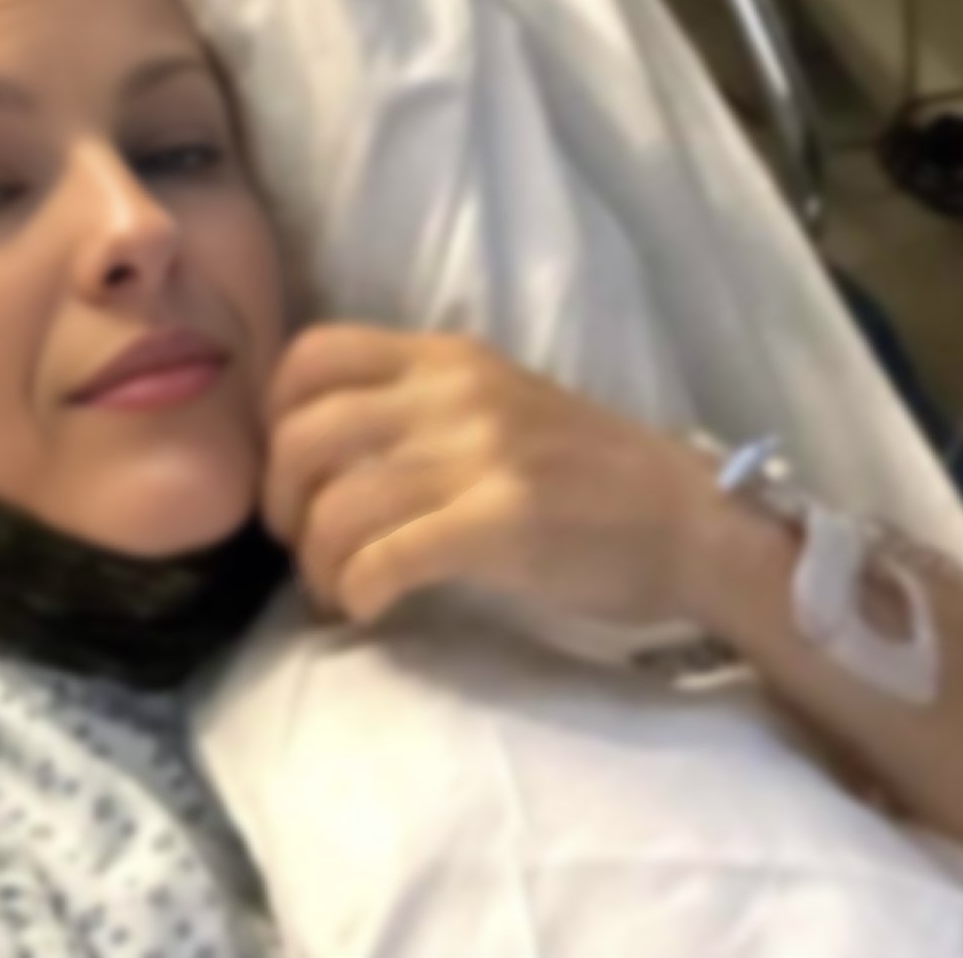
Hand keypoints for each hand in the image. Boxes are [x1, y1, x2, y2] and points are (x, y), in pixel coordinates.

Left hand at [261, 324, 714, 626]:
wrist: (688, 519)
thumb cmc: (586, 472)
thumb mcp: (494, 403)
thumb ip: (414, 406)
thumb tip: (315, 449)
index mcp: (447, 356)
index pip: (311, 354)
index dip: (274, 418)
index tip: (295, 474)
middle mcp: (453, 391)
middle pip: (303, 434)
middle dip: (281, 504)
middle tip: (304, 546)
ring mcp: (480, 455)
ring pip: (336, 506)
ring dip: (317, 565)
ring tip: (338, 591)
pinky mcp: (503, 524)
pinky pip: (384, 560)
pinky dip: (357, 593)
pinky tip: (370, 609)